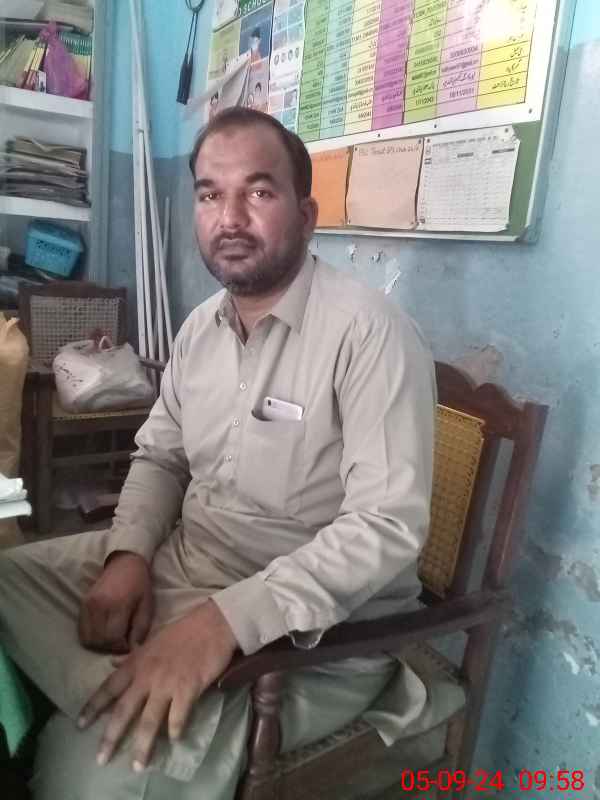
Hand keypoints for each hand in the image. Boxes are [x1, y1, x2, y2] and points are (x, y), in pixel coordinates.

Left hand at [78, 600, 237, 770]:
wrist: (212, 624)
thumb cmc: (183, 631)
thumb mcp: (152, 641)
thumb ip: (132, 657)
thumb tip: (112, 663)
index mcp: (136, 662)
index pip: (108, 687)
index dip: (93, 707)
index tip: (80, 725)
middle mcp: (147, 676)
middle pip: (123, 711)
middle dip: (111, 738)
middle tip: (101, 759)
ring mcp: (167, 683)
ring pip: (149, 721)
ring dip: (143, 746)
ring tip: (138, 765)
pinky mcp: (188, 689)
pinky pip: (178, 717)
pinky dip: (175, 731)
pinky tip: (174, 739)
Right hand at [79, 551, 153, 653]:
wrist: (125, 563)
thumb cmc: (140, 584)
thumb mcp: (147, 605)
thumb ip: (141, 628)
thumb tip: (133, 649)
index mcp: (118, 605)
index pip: (113, 638)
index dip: (121, 646)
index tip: (129, 643)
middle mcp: (99, 605)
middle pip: (99, 641)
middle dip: (111, 647)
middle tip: (121, 640)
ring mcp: (88, 605)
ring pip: (88, 639)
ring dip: (100, 644)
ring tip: (112, 636)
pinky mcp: (82, 605)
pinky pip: (81, 631)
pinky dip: (91, 637)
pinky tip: (103, 631)